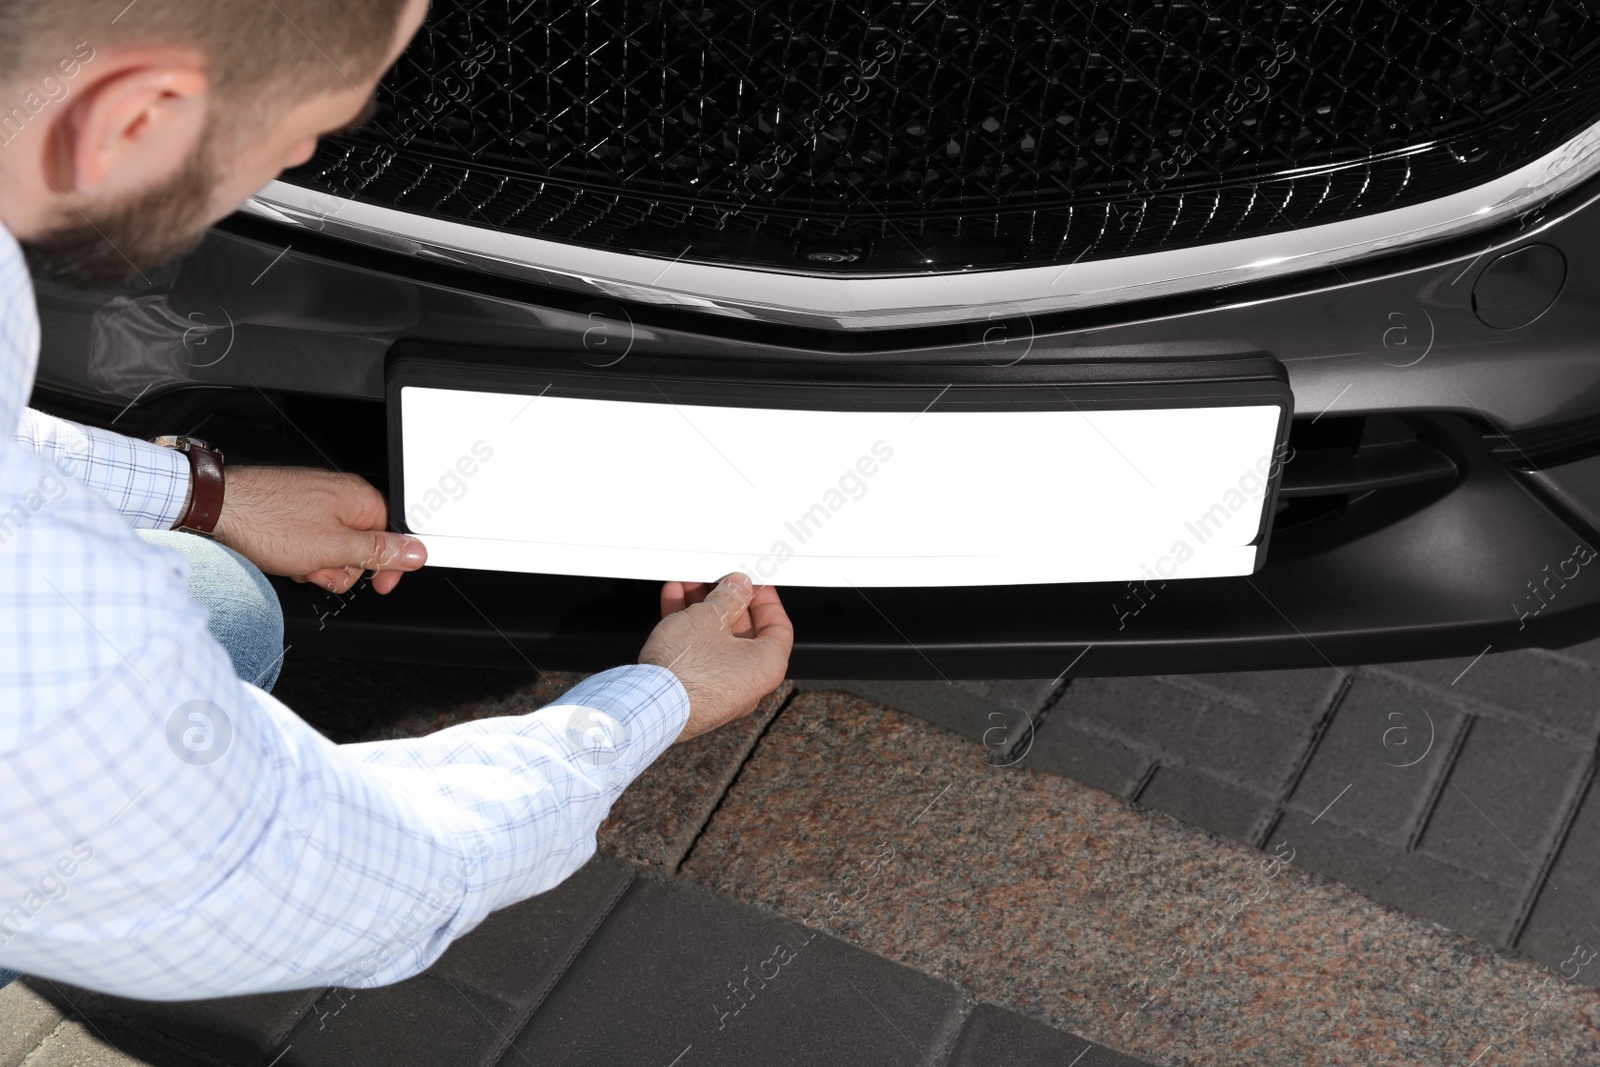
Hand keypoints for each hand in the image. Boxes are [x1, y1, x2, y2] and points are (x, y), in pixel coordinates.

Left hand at [212, 466, 426, 594]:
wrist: (216, 509)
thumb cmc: (268, 521)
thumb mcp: (335, 548)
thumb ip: (380, 551)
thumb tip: (416, 552)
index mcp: (358, 499)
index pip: (393, 534)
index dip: (388, 564)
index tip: (381, 584)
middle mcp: (338, 495)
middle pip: (362, 545)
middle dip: (342, 566)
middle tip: (321, 567)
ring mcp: (313, 502)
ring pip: (334, 547)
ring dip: (318, 565)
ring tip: (297, 562)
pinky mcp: (292, 511)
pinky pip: (310, 541)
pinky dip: (300, 555)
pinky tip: (285, 557)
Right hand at [639, 572, 792, 741]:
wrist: (648, 707)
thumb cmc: (687, 673)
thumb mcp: (710, 618)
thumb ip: (728, 597)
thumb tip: (737, 588)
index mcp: (766, 666)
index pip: (778, 627)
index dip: (764, 599)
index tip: (752, 585)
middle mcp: (748, 683)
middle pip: (742, 632)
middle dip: (725, 601)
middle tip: (715, 581)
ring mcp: (720, 690)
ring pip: (715, 641)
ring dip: (702, 610)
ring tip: (687, 586)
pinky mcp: (693, 693)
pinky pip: (697, 655)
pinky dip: (687, 630)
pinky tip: (673, 604)